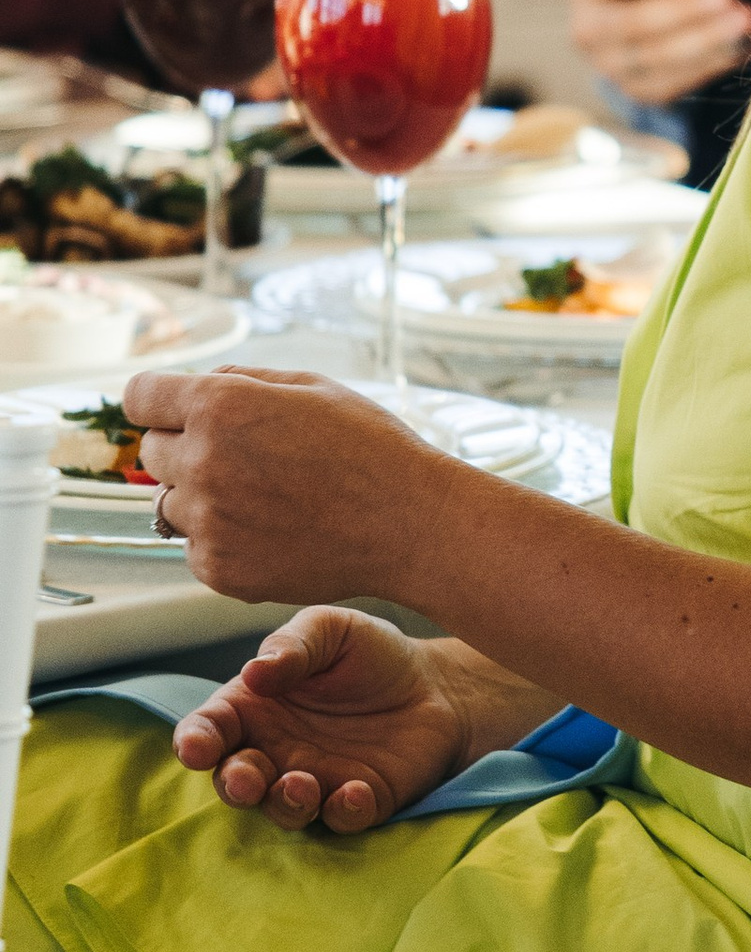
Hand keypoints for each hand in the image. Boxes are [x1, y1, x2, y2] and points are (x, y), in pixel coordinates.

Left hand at [128, 365, 461, 606]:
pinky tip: (272, 532)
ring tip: (262, 500)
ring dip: (201, 499)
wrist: (410, 523)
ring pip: (169, 505)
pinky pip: (194, 550)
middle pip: (151, 453)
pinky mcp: (220, 570)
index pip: (139, 397)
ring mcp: (209, 521)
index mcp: (220, 406)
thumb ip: (240, 380)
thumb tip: (194, 388)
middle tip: (246, 460)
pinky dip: (223, 542)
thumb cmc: (371, 449)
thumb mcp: (311, 387)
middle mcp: (203, 462)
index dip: (159, 403)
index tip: (177, 414)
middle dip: (186, 449)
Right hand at [171, 607, 473, 832]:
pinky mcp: (360, 801)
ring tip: (301, 784)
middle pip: (237, 780)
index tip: (197, 749)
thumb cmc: (370, 653)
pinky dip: (343, 812)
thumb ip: (293, 646)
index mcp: (254, 708)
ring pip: (283, 808)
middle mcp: (275, 751)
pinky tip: (354, 792)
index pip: (209, 730)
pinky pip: (342, 819)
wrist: (437, 682)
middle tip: (247, 779)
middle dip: (235, 785)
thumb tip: (255, 672)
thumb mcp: (331, 630)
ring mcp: (315, 781)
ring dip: (285, 804)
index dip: (195, 742)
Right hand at [566, 0, 750, 107]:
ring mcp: (612, 67)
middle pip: (636, 22)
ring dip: (708, 39)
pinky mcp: (641, 90)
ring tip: (745, 19)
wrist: (626, 29)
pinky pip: (680, 81)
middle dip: (683, 8)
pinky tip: (747, 44)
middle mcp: (589, 32)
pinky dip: (716, 61)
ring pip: (661, 58)